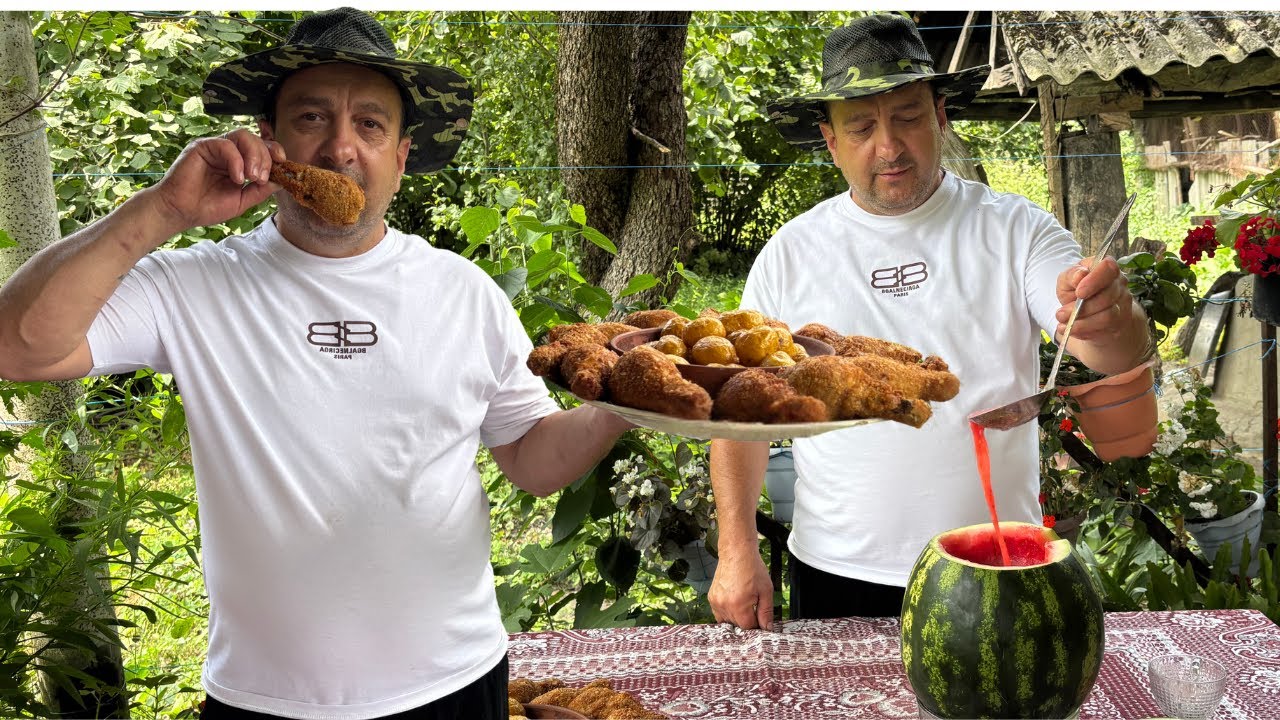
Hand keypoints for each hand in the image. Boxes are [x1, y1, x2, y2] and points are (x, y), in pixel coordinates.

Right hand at [147, 129, 285, 236]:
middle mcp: (228, 151)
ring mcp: (214, 147)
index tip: (283, 164)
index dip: (275, 151)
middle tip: (262, 178)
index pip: (262, 147)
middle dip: (265, 158)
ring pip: (242, 136)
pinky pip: (225, 145)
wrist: (181, 212)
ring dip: (254, 155)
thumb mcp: (242, 200)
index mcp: (239, 161)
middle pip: (255, 139)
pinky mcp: (201, 146)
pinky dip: (236, 160)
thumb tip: (282, 180)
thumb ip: (261, 190)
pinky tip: (237, 178)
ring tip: (252, 177)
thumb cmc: (208, 206)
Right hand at [707, 550, 774, 629]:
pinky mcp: (711, 598)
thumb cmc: (752, 568)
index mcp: (739, 605)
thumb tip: (767, 628)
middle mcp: (724, 605)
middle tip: (754, 606)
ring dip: (737, 617)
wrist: (736, 553)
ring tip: (744, 603)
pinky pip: (719, 614)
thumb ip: (766, 612)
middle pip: (737, 625)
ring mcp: (715, 602)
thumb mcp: (766, 590)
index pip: (748, 627)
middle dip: (747, 620)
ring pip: (728, 621)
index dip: (757, 624)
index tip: (760, 617)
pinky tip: (735, 601)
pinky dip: (728, 612)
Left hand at [1053, 256, 1136, 342]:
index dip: (1094, 280)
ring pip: (1107, 315)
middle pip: (1107, 295)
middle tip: (1061, 314)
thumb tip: (1080, 275)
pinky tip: (1071, 330)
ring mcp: (1122, 303)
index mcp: (1106, 268)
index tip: (1079, 292)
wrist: (1087, 312)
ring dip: (1082, 321)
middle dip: (1082, 308)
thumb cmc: (1076, 290)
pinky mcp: (1120, 321)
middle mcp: (1119, 284)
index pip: (1108, 268)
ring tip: (1063, 323)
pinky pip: (1104, 328)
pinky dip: (1084, 330)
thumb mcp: (1067, 281)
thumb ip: (1071, 276)